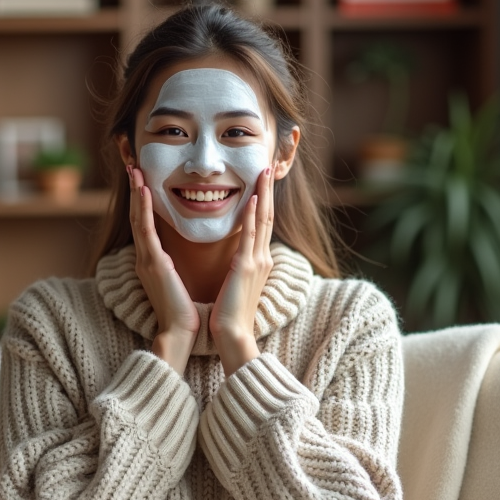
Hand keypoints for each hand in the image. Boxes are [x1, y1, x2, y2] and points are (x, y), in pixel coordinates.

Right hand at [128, 165, 198, 372]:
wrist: (180, 332)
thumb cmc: (184, 312)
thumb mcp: (177, 282)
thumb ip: (174, 266)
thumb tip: (177, 256)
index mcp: (153, 261)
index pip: (146, 225)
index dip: (143, 202)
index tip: (144, 181)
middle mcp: (145, 258)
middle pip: (138, 217)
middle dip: (136, 192)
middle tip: (134, 167)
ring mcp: (146, 259)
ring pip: (139, 219)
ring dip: (137, 193)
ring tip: (135, 170)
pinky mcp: (153, 263)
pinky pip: (146, 230)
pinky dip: (143, 209)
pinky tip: (144, 190)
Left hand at [210, 166, 274, 376]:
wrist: (233, 335)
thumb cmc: (230, 314)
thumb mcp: (236, 284)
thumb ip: (239, 267)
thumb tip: (237, 257)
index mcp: (258, 261)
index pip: (263, 224)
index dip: (263, 201)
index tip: (262, 181)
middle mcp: (262, 257)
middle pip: (268, 215)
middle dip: (268, 190)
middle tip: (269, 165)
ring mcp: (256, 261)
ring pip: (264, 219)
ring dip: (264, 194)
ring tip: (265, 171)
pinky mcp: (246, 267)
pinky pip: (251, 235)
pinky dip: (254, 215)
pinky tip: (254, 198)